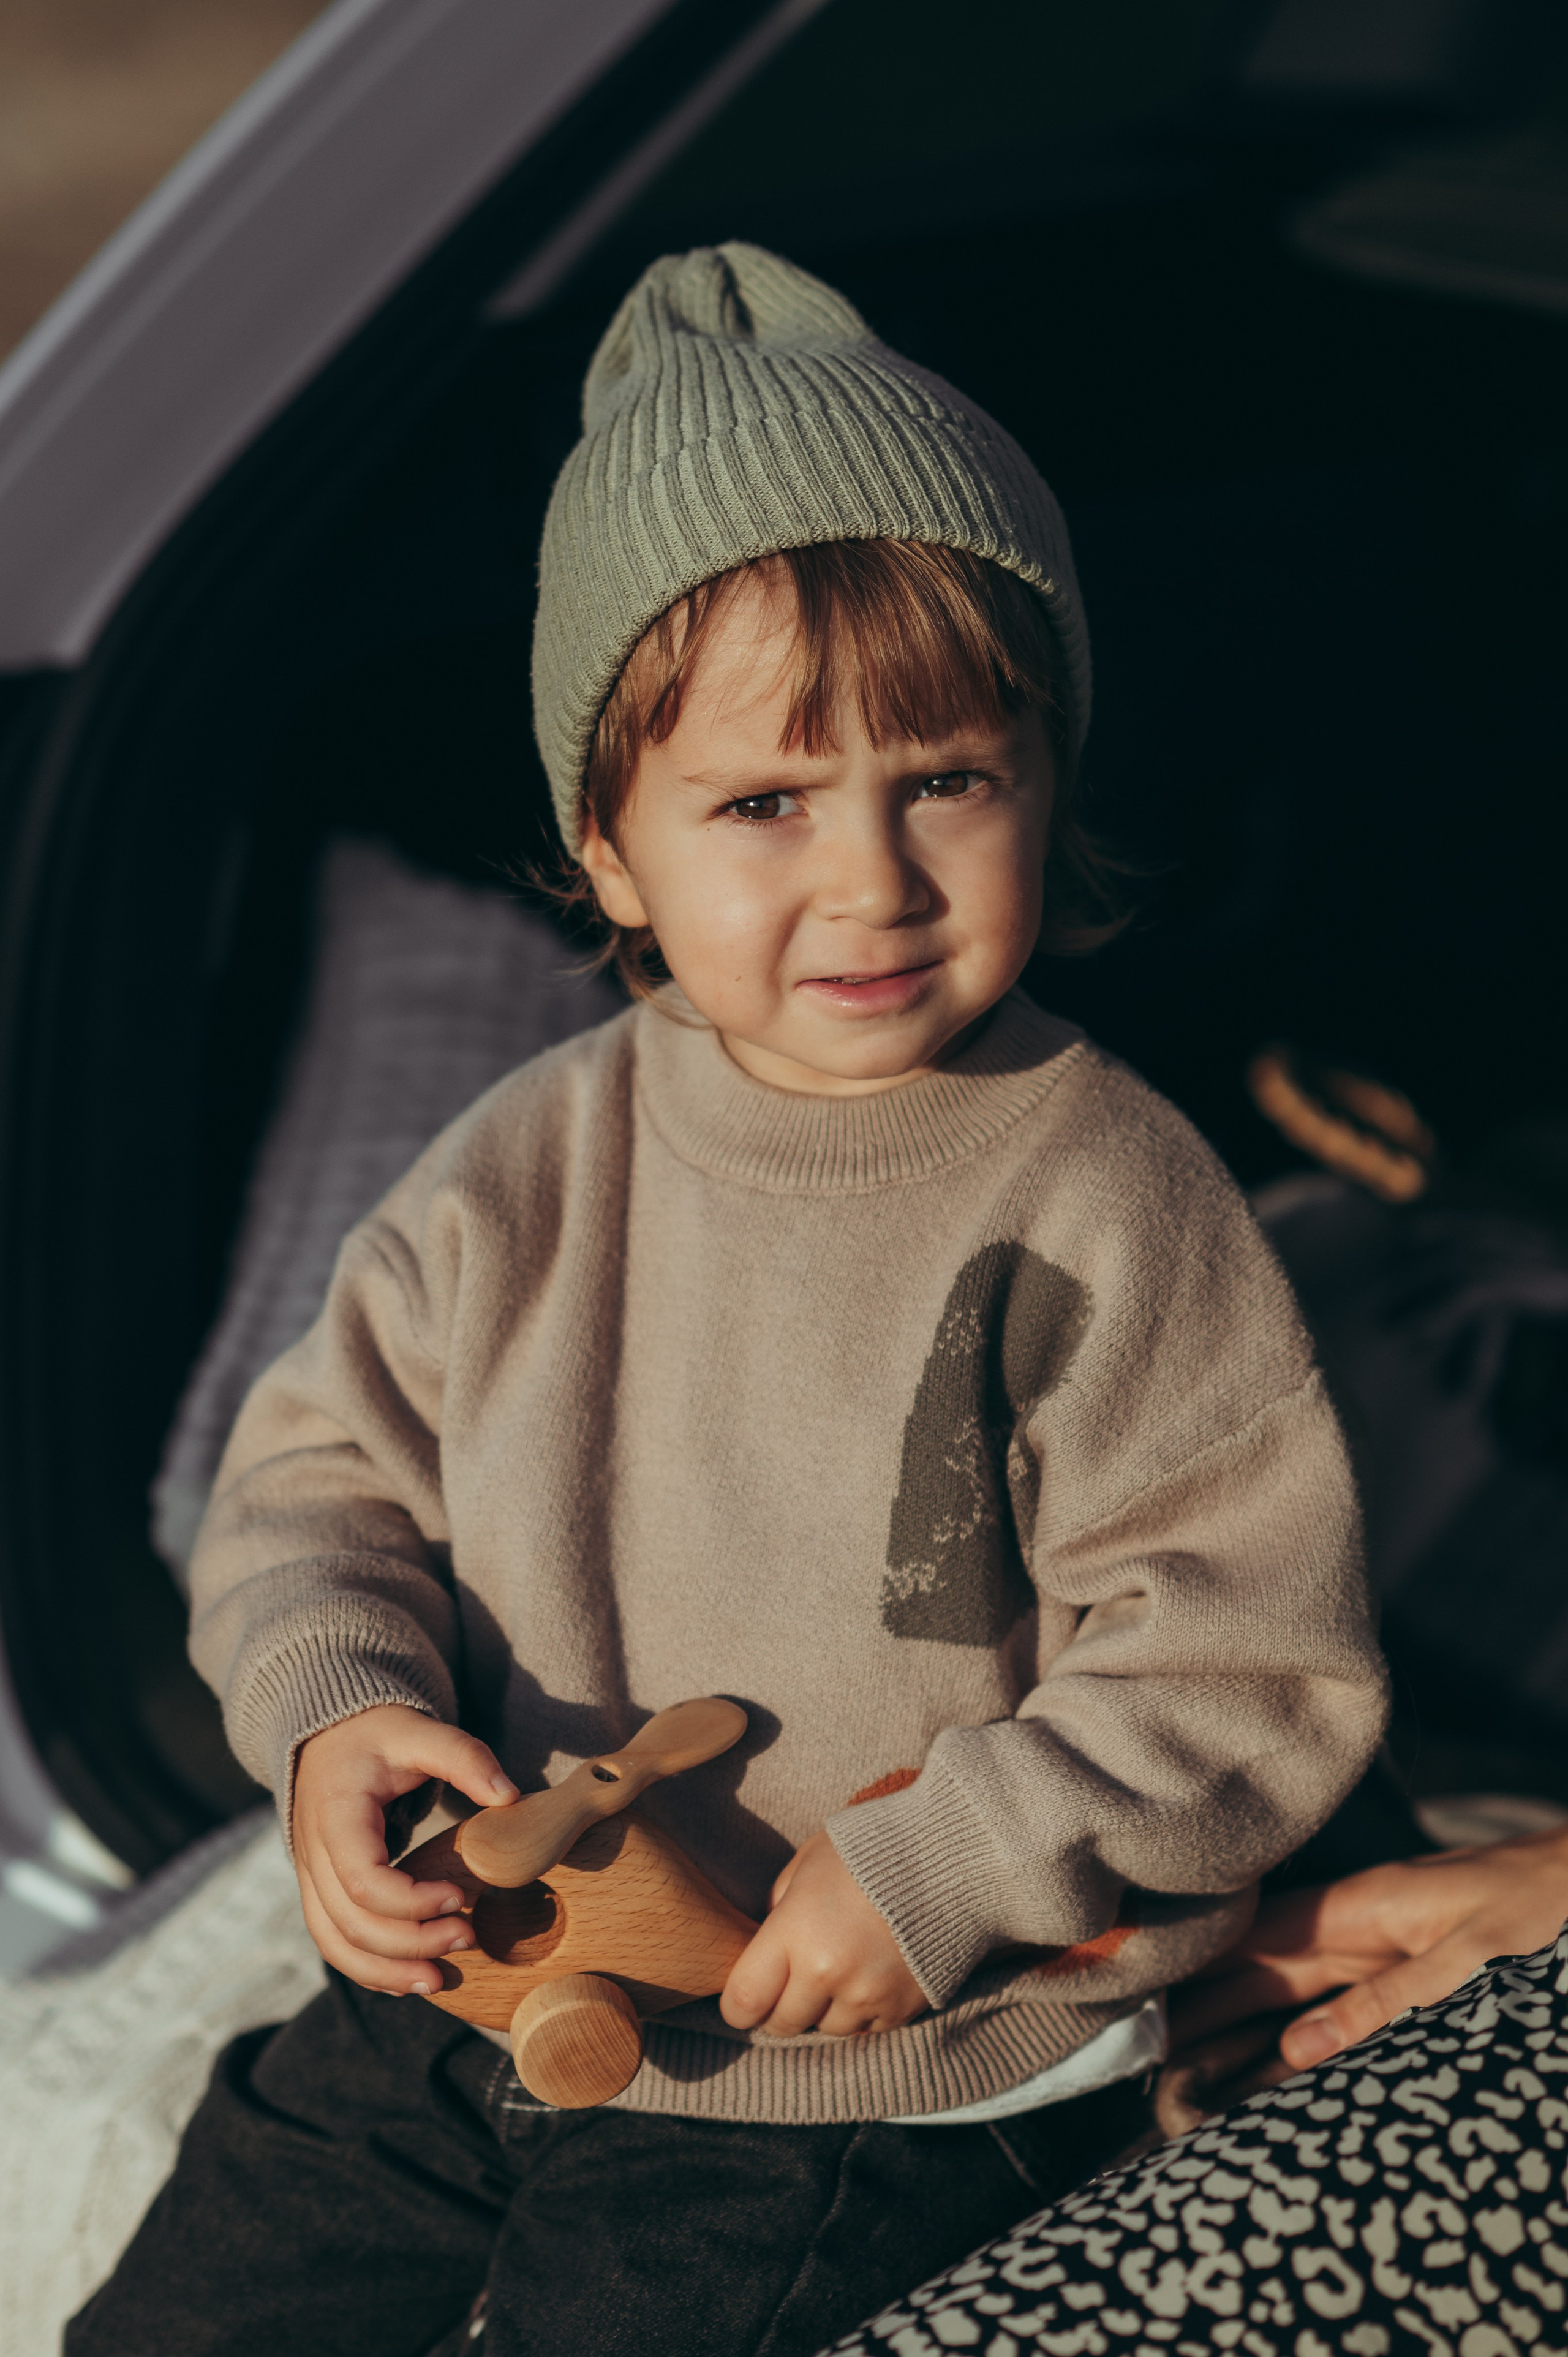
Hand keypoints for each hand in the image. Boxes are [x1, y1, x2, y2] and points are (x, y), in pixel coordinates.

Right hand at [291, 1703, 517, 1994]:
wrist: (327, 1735)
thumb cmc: (376, 1734)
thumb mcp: (420, 1730)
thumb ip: (464, 1757)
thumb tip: (509, 1796)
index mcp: (336, 1815)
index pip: (363, 1879)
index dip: (412, 1901)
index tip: (461, 1896)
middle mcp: (313, 1853)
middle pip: (351, 1922)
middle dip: (409, 1943)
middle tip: (468, 1939)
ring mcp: (311, 1877)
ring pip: (335, 1944)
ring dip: (385, 1971)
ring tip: (438, 1981)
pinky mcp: (320, 1891)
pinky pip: (334, 1942)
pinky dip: (367, 1968)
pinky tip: (408, 1978)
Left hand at [720, 1829, 927, 2037]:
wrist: (946, 1861)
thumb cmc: (867, 1852)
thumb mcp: (806, 1864)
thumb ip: (776, 1908)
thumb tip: (763, 1948)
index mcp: (796, 1932)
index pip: (744, 2000)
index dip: (738, 2005)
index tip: (745, 1995)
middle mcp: (827, 1973)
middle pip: (780, 2024)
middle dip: (778, 2006)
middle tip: (793, 1977)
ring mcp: (865, 1996)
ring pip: (822, 2030)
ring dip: (822, 2009)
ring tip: (839, 1966)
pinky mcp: (898, 2011)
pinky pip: (861, 2030)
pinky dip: (858, 2010)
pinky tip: (868, 1973)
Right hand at [1169, 1827, 1567, 2070]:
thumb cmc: (1543, 1908)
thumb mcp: (1470, 1961)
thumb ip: (1385, 2005)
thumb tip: (1297, 2050)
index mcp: (1364, 1907)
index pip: (1259, 1937)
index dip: (1201, 1964)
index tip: (1146, 1992)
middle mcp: (1362, 1926)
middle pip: (1266, 1966)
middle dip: (1208, 2001)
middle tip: (1147, 2047)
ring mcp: (1385, 1948)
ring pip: (1297, 1988)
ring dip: (1247, 2020)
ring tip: (1189, 2062)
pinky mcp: (1412, 1971)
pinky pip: (1341, 2005)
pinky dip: (1302, 2033)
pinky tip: (1275, 2062)